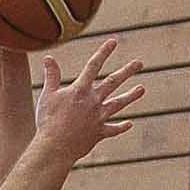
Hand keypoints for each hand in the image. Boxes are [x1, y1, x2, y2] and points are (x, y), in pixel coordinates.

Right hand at [35, 38, 144, 163]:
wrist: (55, 148)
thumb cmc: (48, 121)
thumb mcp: (47, 96)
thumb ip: (51, 76)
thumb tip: (48, 57)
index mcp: (80, 90)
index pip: (94, 66)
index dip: (104, 52)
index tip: (113, 42)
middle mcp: (93, 101)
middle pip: (113, 82)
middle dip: (127, 71)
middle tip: (139, 63)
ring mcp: (98, 117)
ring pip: (118, 104)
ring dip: (131, 96)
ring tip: (141, 89)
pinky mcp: (98, 133)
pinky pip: (113, 129)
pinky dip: (121, 127)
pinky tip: (129, 124)